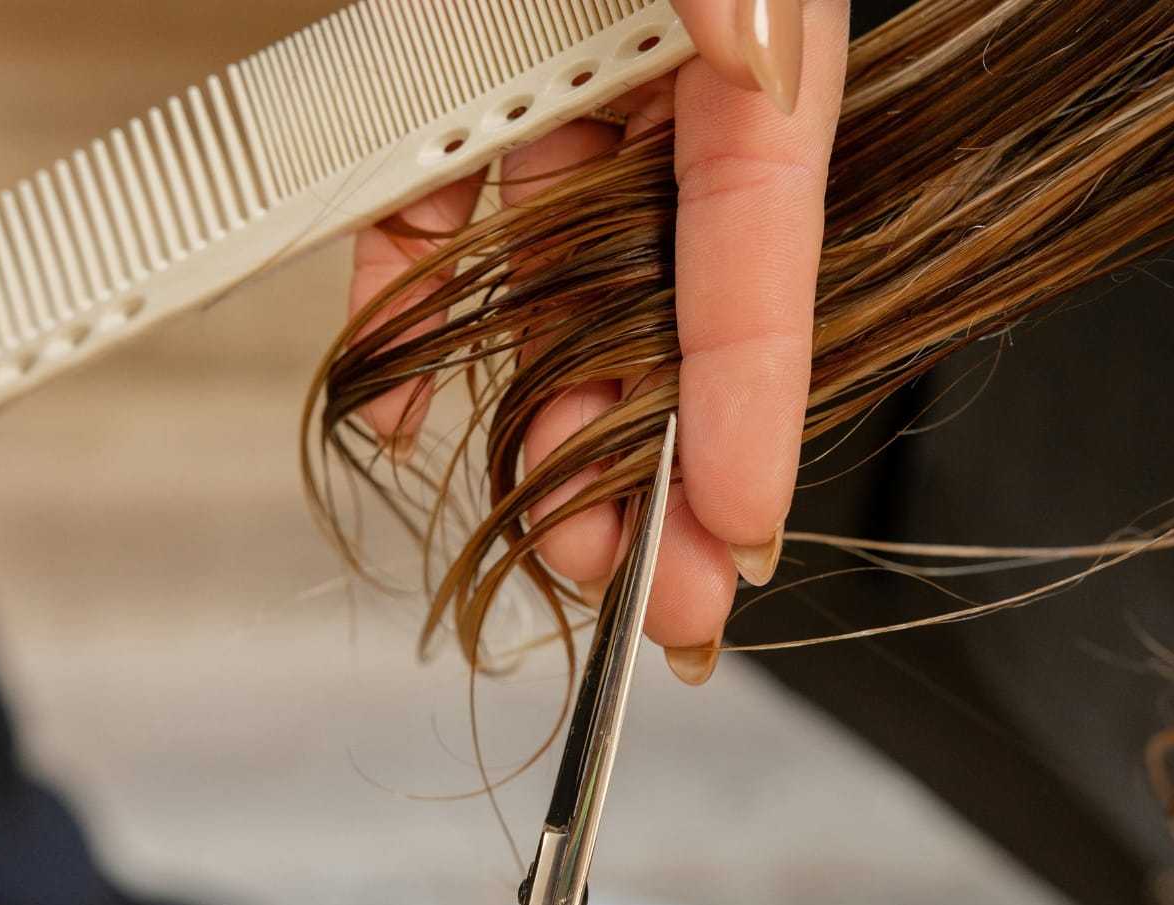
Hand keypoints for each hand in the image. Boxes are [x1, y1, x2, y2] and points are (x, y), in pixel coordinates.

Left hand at [348, 0, 849, 682]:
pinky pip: (443, 212)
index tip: (736, 539)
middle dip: (656, 466)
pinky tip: (409, 397)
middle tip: (642, 582)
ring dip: (546, 416)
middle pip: (669, 310)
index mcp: (752, 45)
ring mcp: (566, 89)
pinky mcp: (473, 79)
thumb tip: (751, 71)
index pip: (763, 260)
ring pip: (559, 287)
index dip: (756, 416)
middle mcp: (666, 81)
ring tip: (547, 526)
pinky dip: (414, 306)